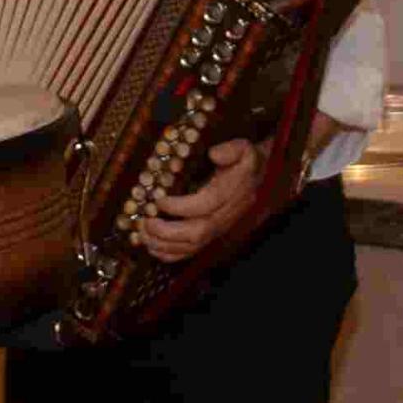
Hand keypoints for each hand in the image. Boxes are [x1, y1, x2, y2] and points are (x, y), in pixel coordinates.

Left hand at [132, 139, 266, 265]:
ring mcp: (219, 228)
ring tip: (143, 235)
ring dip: (165, 245)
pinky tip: (153, 248)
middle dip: (168, 231)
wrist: (259, 178)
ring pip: (193, 245)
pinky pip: (192, 251)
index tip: (159, 200)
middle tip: (146, 222)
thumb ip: (231, 150)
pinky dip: (171, 254)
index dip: (180, 207)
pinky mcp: (212, 235)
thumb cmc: (245, 162)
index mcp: (232, 193)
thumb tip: (214, 154)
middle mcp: (226, 215)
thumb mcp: (244, 148)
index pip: (206, 205)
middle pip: (197, 232)